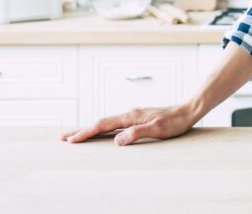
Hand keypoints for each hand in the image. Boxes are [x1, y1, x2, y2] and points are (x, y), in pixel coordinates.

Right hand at [60, 103, 197, 145]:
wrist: (188, 110)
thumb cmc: (175, 122)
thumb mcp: (157, 130)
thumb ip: (136, 134)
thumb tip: (116, 140)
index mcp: (131, 117)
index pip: (103, 125)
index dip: (86, 133)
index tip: (71, 140)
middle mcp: (129, 114)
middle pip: (100, 122)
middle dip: (82, 130)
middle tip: (63, 137)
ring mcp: (134, 115)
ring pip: (107, 122)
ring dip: (91, 129)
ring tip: (77, 135)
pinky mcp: (138, 117)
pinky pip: (115, 123)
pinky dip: (103, 128)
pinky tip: (103, 132)